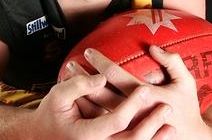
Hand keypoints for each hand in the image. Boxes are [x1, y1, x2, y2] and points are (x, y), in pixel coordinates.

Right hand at [31, 73, 172, 139]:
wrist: (40, 138)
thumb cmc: (50, 114)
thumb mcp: (57, 95)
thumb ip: (78, 85)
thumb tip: (103, 78)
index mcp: (87, 134)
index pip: (117, 120)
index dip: (133, 104)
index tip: (145, 89)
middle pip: (132, 138)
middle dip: (152, 123)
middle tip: (167, 107)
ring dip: (155, 139)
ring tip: (171, 126)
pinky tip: (161, 136)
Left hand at [69, 46, 211, 138]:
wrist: (189, 138)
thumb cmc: (186, 107)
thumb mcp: (185, 83)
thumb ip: (173, 63)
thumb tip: (153, 47)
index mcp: (149, 97)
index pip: (118, 77)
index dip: (101, 63)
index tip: (88, 51)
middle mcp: (134, 113)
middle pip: (101, 94)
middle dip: (83, 78)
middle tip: (69, 64)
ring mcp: (126, 126)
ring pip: (96, 112)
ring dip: (80, 95)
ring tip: (66, 79)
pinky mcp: (122, 134)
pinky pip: (99, 123)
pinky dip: (86, 111)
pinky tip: (76, 99)